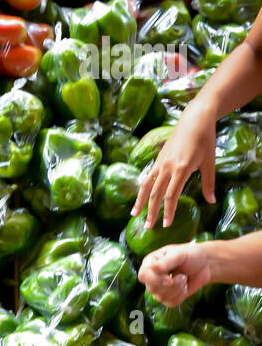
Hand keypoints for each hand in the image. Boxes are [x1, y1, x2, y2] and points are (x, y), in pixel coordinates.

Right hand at [132, 108, 216, 228]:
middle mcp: (168, 167)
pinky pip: (147, 177)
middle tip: (148, 227)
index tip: (166, 224)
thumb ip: (208, 183)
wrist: (195, 117)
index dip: (168, 212)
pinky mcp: (158, 159)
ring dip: (140, 202)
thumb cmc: (205, 138)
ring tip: (133, 215)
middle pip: (156, 194)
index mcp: (182, 168)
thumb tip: (211, 201)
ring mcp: (160, 162)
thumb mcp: (210, 162)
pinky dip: (142, 190)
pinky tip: (139, 199)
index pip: (171, 196)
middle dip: (152, 212)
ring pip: (147, 186)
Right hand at [138, 242, 212, 305]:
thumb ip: (166, 262)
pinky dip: (181, 295)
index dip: (155, 279)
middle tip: (182, 276)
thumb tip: (153, 268)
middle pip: (152, 288)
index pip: (143, 275)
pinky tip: (184, 286)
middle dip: (170, 284)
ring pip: (161, 297)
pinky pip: (170, 303)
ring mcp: (159, 289)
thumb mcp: (179, 254)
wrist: (205, 265)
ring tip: (184, 278)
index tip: (170, 278)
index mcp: (150, 263)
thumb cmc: (191, 255)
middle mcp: (152, 276)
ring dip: (177, 289)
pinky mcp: (168, 298)